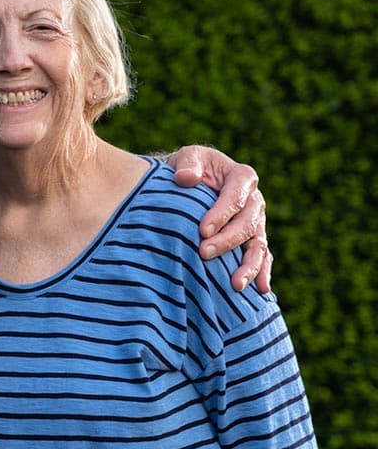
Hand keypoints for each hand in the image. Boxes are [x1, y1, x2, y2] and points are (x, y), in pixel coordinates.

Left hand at [166, 144, 270, 292]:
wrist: (193, 182)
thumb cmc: (190, 168)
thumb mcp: (188, 157)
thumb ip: (187, 164)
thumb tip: (185, 178)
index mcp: (242, 177)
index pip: (236, 197)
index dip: (221, 213)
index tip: (202, 230)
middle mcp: (255, 202)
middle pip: (247, 224)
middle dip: (227, 241)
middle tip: (204, 253)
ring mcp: (257, 223)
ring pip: (258, 246)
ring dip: (249, 266)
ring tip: (236, 284)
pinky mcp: (253, 240)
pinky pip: (262, 258)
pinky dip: (262, 273)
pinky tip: (260, 290)